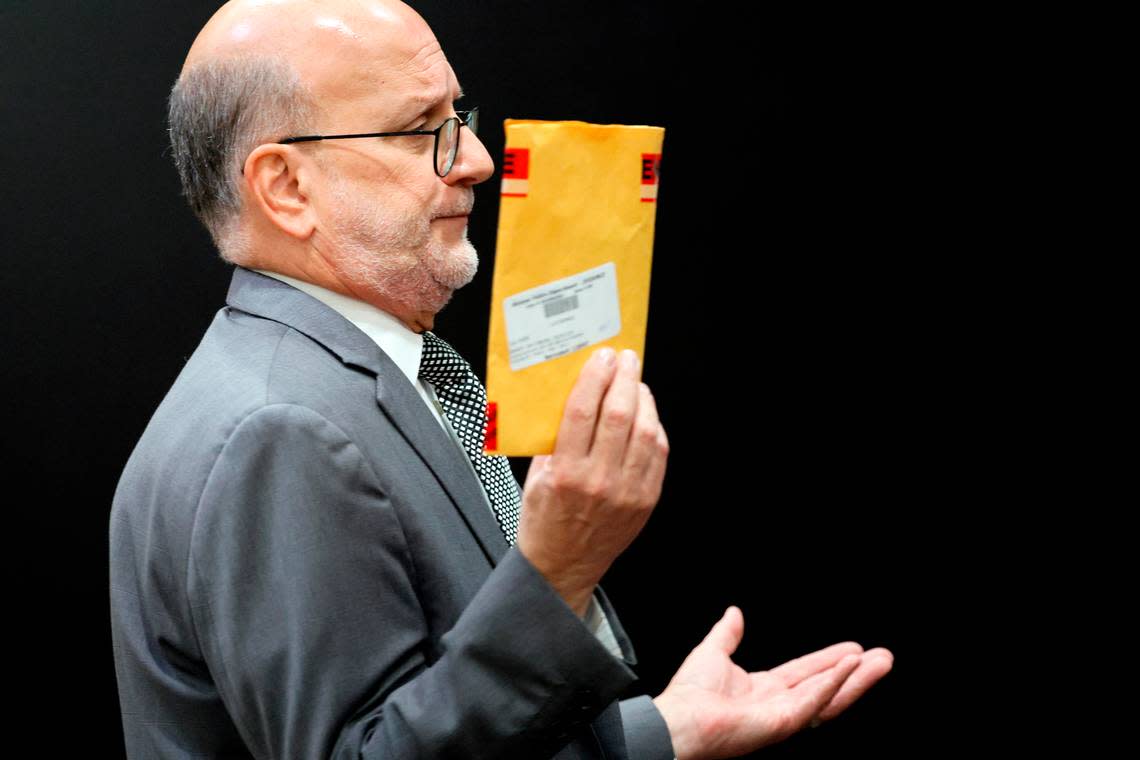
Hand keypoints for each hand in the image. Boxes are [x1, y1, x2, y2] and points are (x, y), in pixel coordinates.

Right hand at [517, 347, 668, 615]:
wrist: (563, 565)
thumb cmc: (545, 519)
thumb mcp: (535, 476)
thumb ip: (552, 438)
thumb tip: (573, 393)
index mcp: (565, 472)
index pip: (583, 410)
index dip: (594, 377)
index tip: (600, 357)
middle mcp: (599, 481)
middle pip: (618, 414)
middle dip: (624, 378)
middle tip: (625, 359)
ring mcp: (628, 492)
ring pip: (645, 430)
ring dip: (643, 398)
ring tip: (635, 382)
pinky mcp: (646, 500)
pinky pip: (658, 453)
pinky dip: (654, 426)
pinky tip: (645, 414)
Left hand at [653, 607, 893, 759]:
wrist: (678, 719)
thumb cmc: (689, 694)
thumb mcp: (713, 652)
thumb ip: (727, 634)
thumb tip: (734, 612)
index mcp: (765, 689)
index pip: (807, 672)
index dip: (830, 661)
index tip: (854, 649)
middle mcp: (779, 703)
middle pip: (827, 686)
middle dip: (856, 673)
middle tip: (883, 657)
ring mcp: (784, 716)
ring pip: (829, 696)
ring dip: (857, 679)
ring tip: (881, 663)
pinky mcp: (783, 723)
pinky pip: (814, 701)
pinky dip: (834, 683)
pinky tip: (852, 668)